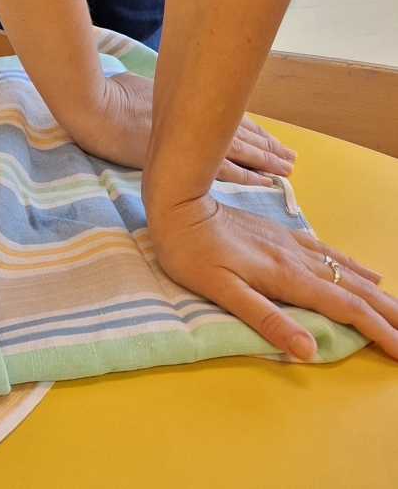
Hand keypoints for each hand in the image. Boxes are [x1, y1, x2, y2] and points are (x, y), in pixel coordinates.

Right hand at [74, 74, 295, 181]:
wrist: (101, 111)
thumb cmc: (119, 95)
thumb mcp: (151, 86)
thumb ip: (170, 95)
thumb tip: (174, 97)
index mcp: (192, 101)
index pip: (234, 119)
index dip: (256, 131)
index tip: (273, 140)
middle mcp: (200, 118)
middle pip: (244, 135)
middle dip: (268, 148)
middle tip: (291, 158)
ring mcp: (195, 140)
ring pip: (242, 152)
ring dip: (266, 162)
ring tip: (286, 170)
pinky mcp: (188, 161)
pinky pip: (226, 169)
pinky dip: (248, 175)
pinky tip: (264, 182)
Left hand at [148, 192, 397, 360]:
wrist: (178, 205)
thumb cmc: (191, 253)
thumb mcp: (222, 291)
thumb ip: (266, 319)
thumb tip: (309, 349)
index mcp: (286, 276)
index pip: (343, 308)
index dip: (376, 330)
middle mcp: (295, 258)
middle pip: (353, 289)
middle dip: (386, 313)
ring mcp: (289, 244)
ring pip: (344, 270)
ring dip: (374, 292)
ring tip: (397, 309)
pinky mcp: (280, 235)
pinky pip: (327, 253)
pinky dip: (351, 267)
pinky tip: (361, 272)